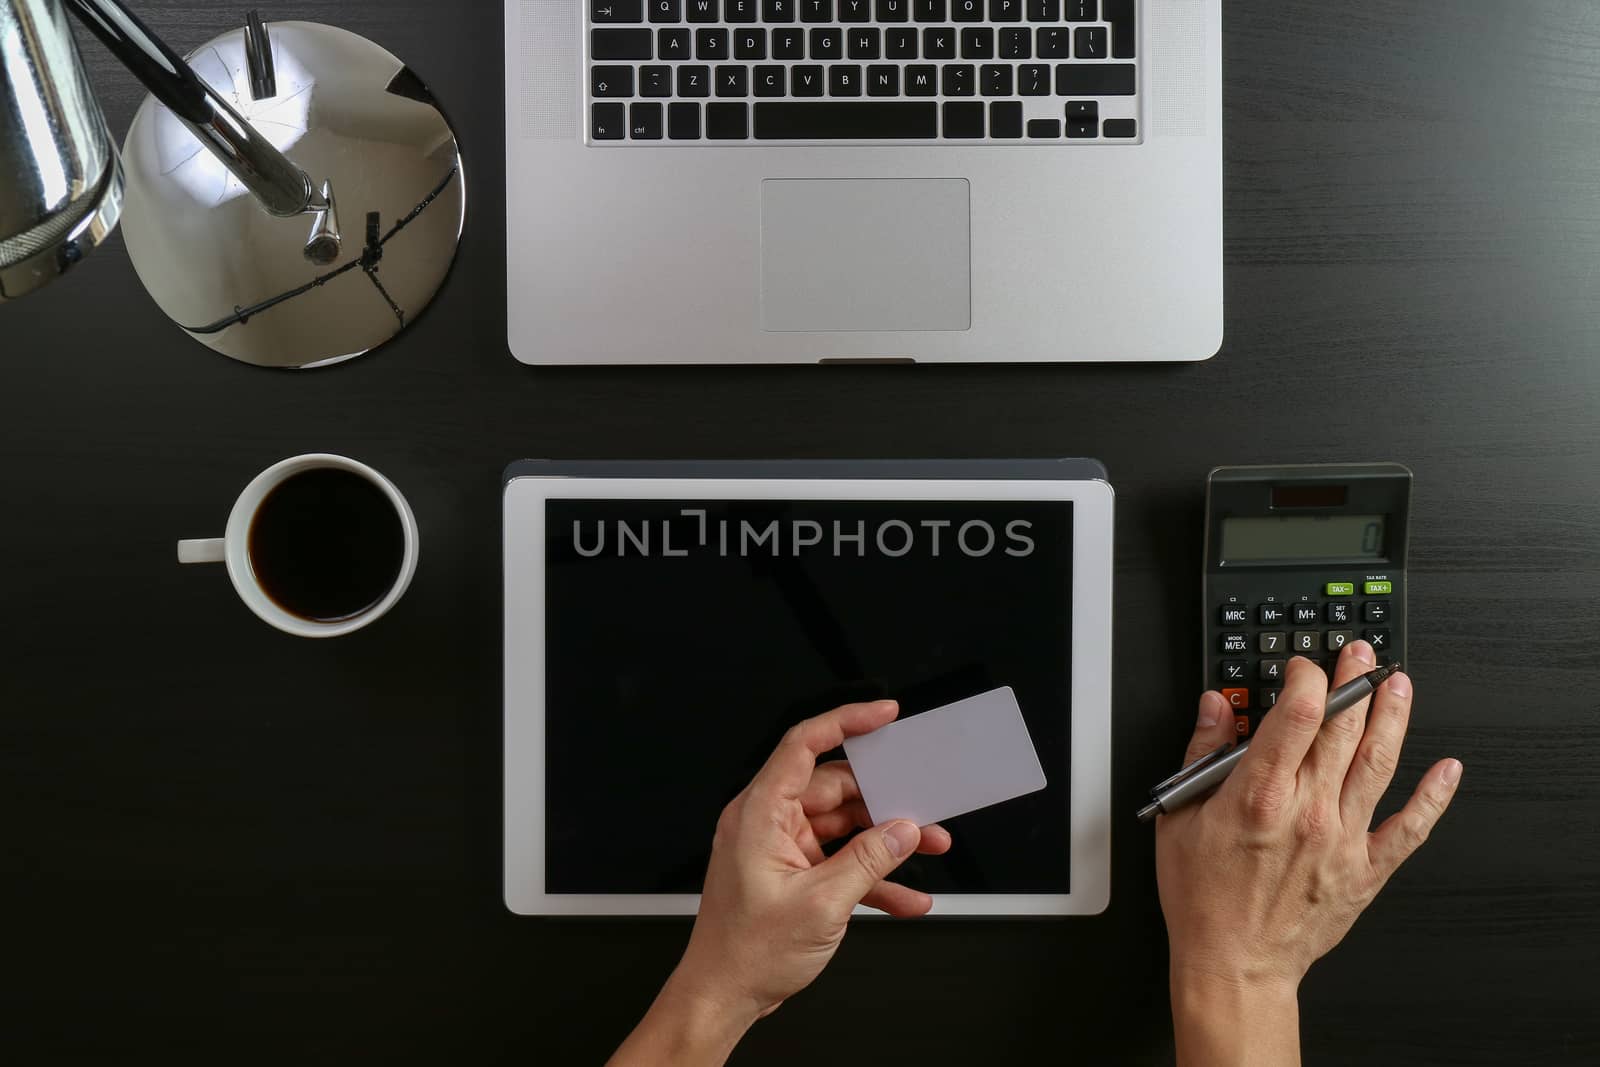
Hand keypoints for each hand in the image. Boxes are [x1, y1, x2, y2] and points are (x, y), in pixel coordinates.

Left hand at [608, 700, 951, 1065]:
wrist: (722, 997)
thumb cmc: (744, 953)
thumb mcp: (820, 904)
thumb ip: (867, 861)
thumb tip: (903, 831)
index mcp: (760, 813)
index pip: (804, 745)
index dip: (846, 721)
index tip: (884, 714)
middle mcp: (769, 822)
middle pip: (835, 788)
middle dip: (884, 798)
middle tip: (924, 802)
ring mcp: (783, 849)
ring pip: (845, 826)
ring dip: (886, 840)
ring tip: (930, 848)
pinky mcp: (795, 873)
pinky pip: (841, 861)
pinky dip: (873, 875)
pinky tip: (907, 895)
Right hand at [1157, 641, 1461, 1065]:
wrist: (1234, 964)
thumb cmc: (1203, 899)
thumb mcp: (1180, 818)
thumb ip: (1200, 756)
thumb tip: (1214, 708)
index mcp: (1259, 794)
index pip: (1297, 712)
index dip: (1307, 676)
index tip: (1304, 666)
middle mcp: (1307, 811)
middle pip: (1341, 728)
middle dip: (1352, 681)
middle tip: (1359, 653)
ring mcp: (1342, 839)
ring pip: (1377, 763)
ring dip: (1392, 718)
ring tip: (1399, 684)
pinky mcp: (1364, 869)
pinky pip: (1409, 828)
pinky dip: (1432, 797)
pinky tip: (1446, 770)